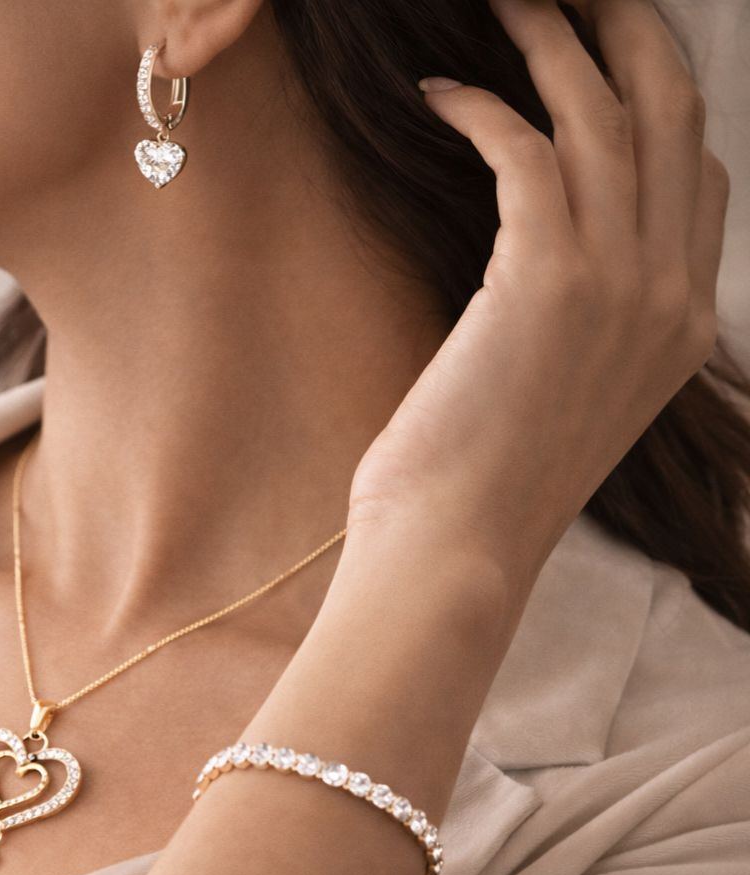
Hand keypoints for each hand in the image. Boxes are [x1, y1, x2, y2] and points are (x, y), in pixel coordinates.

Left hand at [346, 0, 730, 588]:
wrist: (456, 549)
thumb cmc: (481, 479)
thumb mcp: (563, 392)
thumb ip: (586, 319)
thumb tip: (548, 256)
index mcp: (683, 322)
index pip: (701, 176)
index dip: (661, 99)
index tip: (610, 54)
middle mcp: (671, 293)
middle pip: (675, 116)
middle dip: (632, 32)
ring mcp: (620, 284)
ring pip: (607, 116)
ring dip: (553, 42)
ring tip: (504, 3)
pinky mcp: (544, 280)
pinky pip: (529, 150)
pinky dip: (485, 106)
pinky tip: (443, 91)